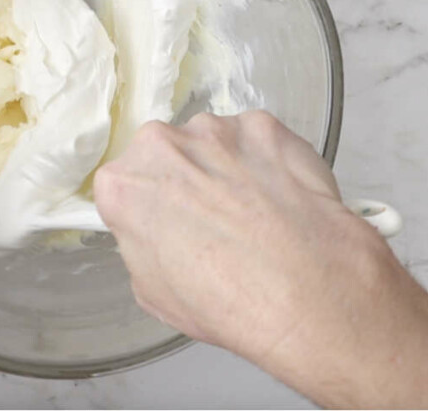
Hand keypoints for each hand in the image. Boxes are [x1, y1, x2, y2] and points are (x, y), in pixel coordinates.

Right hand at [94, 111, 427, 407]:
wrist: (306, 291)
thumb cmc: (226, 300)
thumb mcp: (150, 291)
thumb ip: (141, 244)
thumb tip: (158, 234)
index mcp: (122, 185)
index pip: (123, 187)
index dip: (147, 209)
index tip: (167, 224)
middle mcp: (161, 145)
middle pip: (165, 155)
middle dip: (184, 180)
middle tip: (214, 221)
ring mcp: (216, 130)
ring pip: (213, 144)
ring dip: (227, 168)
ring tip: (255, 214)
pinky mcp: (265, 126)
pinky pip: (258, 140)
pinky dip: (268, 162)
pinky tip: (282, 199)